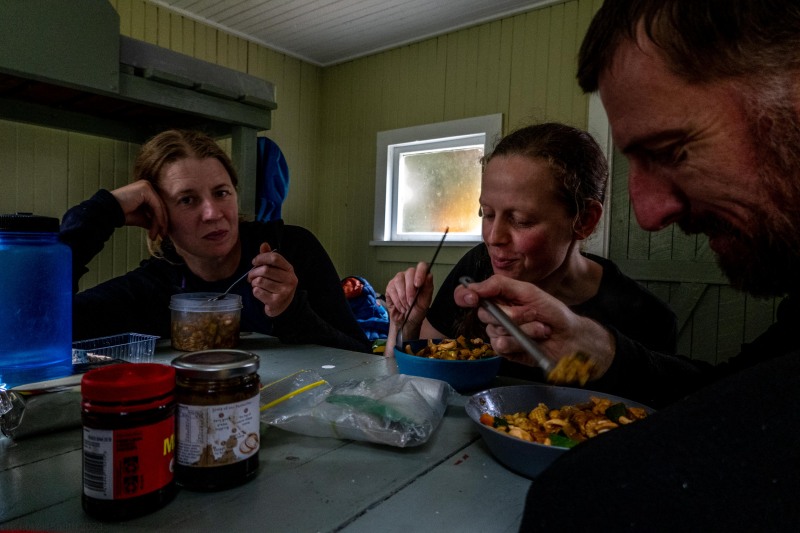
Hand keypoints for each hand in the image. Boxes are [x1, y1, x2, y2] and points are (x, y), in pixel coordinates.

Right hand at [110, 180, 168, 240]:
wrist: (109, 211)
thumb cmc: (123, 213)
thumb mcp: (141, 217)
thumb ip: (152, 220)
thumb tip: (162, 228)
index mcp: (145, 191)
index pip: (157, 207)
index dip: (161, 221)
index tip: (161, 234)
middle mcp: (147, 186)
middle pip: (159, 207)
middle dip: (161, 223)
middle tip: (162, 236)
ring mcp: (146, 186)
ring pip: (159, 207)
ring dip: (159, 223)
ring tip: (157, 235)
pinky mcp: (146, 189)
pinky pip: (156, 205)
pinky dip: (158, 218)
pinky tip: (157, 228)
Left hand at [250, 242, 297, 316]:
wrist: (283, 307)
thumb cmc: (277, 285)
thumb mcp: (277, 270)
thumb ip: (269, 258)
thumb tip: (264, 244)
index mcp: (289, 269)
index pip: (275, 258)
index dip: (261, 257)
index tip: (254, 261)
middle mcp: (290, 280)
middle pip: (265, 270)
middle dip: (253, 272)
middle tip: (250, 276)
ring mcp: (284, 291)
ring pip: (260, 281)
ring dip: (253, 282)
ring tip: (255, 284)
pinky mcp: (276, 301)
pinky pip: (257, 291)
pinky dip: (254, 291)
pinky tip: (259, 292)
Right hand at [383, 262, 434, 354]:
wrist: (405, 322)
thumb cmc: (416, 312)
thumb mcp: (425, 302)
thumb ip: (428, 289)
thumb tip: (429, 275)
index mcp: (421, 278)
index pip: (422, 266)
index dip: (420, 273)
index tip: (418, 284)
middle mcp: (409, 276)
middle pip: (409, 273)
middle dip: (410, 289)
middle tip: (411, 302)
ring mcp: (399, 280)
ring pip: (399, 280)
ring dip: (403, 296)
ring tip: (406, 306)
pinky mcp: (390, 287)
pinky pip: (392, 289)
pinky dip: (397, 301)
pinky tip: (401, 307)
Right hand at [455, 275, 614, 376]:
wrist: (570, 336)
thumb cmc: (552, 312)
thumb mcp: (528, 290)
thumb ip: (499, 285)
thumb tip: (474, 286)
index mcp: (497, 298)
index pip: (468, 295)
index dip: (464, 295)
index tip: (472, 297)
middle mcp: (495, 316)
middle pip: (483, 314)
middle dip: (511, 313)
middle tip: (532, 312)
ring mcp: (499, 334)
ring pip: (495, 331)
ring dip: (522, 328)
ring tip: (539, 327)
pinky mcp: (506, 352)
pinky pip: (502, 345)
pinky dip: (521, 341)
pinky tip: (534, 339)